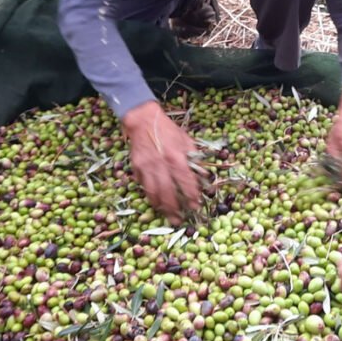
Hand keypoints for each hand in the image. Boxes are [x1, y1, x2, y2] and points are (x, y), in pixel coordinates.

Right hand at [121, 102, 200, 223]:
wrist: (143, 121)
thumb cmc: (168, 131)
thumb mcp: (187, 141)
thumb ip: (195, 159)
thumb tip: (204, 177)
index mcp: (176, 157)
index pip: (185, 182)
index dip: (191, 196)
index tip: (196, 205)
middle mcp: (161, 164)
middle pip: (168, 193)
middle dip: (175, 209)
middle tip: (181, 219)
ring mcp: (147, 168)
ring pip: (153, 194)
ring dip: (162, 208)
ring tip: (169, 216)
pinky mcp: (137, 169)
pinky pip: (144, 187)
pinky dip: (150, 197)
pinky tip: (157, 204)